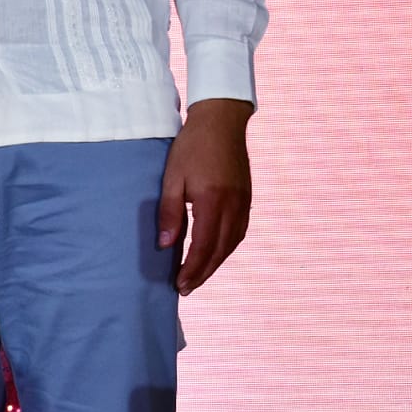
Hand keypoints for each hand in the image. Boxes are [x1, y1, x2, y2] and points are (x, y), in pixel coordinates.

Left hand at [158, 97, 252, 294]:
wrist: (221, 122)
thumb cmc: (191, 146)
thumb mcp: (172, 177)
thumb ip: (169, 211)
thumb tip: (165, 244)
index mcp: (212, 201)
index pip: (203, 246)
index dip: (192, 269)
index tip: (180, 284)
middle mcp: (233, 207)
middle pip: (220, 251)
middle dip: (203, 272)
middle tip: (186, 288)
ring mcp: (243, 203)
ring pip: (231, 244)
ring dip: (215, 263)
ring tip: (198, 275)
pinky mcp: (246, 199)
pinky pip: (238, 232)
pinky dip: (226, 247)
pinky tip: (216, 252)